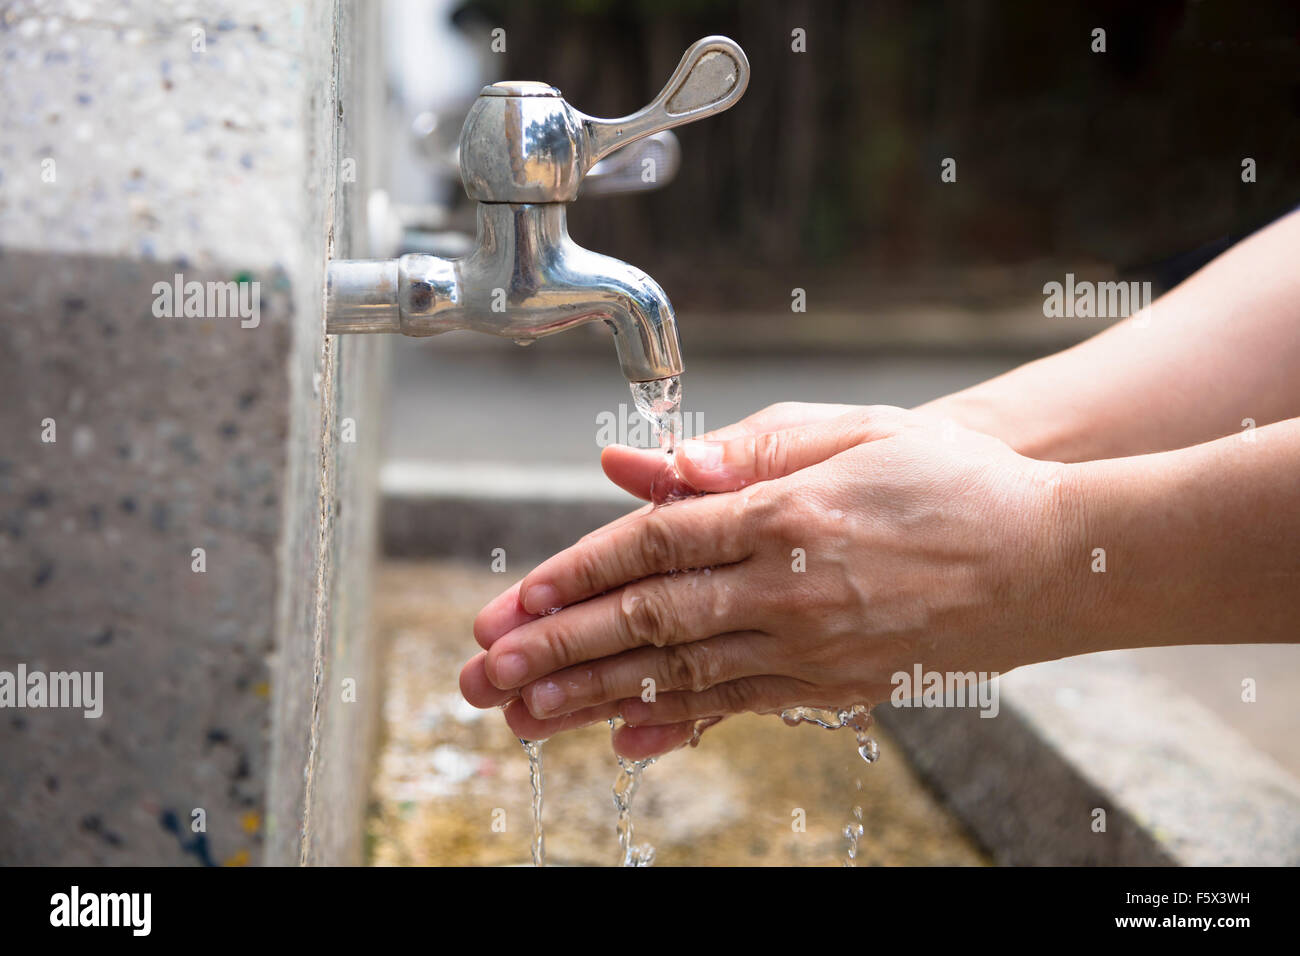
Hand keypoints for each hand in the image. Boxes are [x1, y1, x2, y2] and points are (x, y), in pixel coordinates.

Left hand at [460, 405, 1075, 758]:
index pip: (649, 547)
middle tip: (480, 677)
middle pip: (645, 623)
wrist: (1055, 559)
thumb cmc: (954, 481)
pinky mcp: (836, 686)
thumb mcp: (853, 434)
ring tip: (520, 718)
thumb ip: (743, 451)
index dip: (568, 577)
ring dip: (588, 697)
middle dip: (552, 650)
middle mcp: (787, 589)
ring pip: (678, 677)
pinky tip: (621, 741)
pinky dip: (674, 725)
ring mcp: (812, 648)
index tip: (506, 605)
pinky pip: (739, 708)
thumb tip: (642, 460)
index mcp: (784, 513)